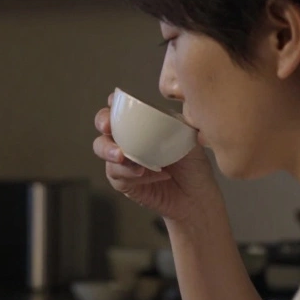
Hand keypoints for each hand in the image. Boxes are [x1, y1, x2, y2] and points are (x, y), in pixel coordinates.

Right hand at [92, 92, 219, 223]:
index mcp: (142, 126)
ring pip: (102, 150)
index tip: (113, 102)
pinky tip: (141, 172)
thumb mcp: (189, 138)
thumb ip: (177, 121)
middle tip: (108, 127)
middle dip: (102, 122)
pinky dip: (127, 172)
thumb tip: (175, 103)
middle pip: (104, 126)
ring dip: (109, 151)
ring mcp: (123, 162)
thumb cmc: (194, 166)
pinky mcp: (123, 182)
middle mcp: (129, 141)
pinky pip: (116, 174)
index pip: (121, 110)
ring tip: (122, 156)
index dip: (113, 104)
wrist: (197, 196)